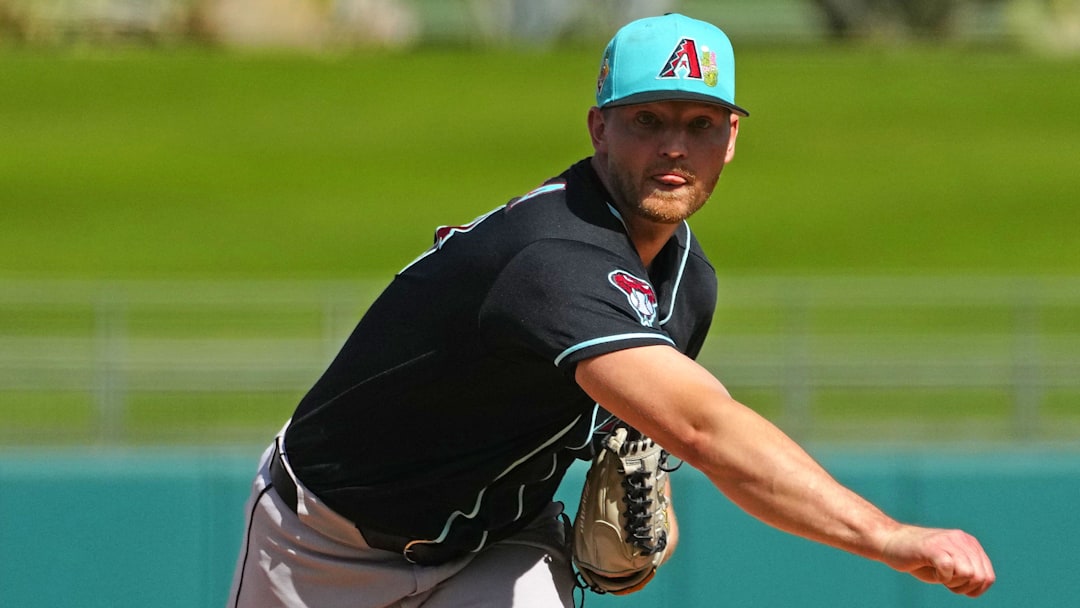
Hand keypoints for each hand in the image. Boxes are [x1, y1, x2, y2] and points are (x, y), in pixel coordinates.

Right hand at [880, 525, 994, 596]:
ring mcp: (947, 541)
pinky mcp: (933, 547)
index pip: (988, 576)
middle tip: (945, 580)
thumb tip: (984, 581)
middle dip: (963, 587)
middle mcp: (961, 539)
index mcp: (969, 543)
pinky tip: (931, 569)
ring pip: (968, 573)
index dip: (974, 589)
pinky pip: (949, 569)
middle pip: (980, 577)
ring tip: (938, 574)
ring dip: (952, 582)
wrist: (890, 542)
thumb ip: (968, 569)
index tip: (956, 585)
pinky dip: (941, 577)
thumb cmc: (919, 558)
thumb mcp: (950, 564)